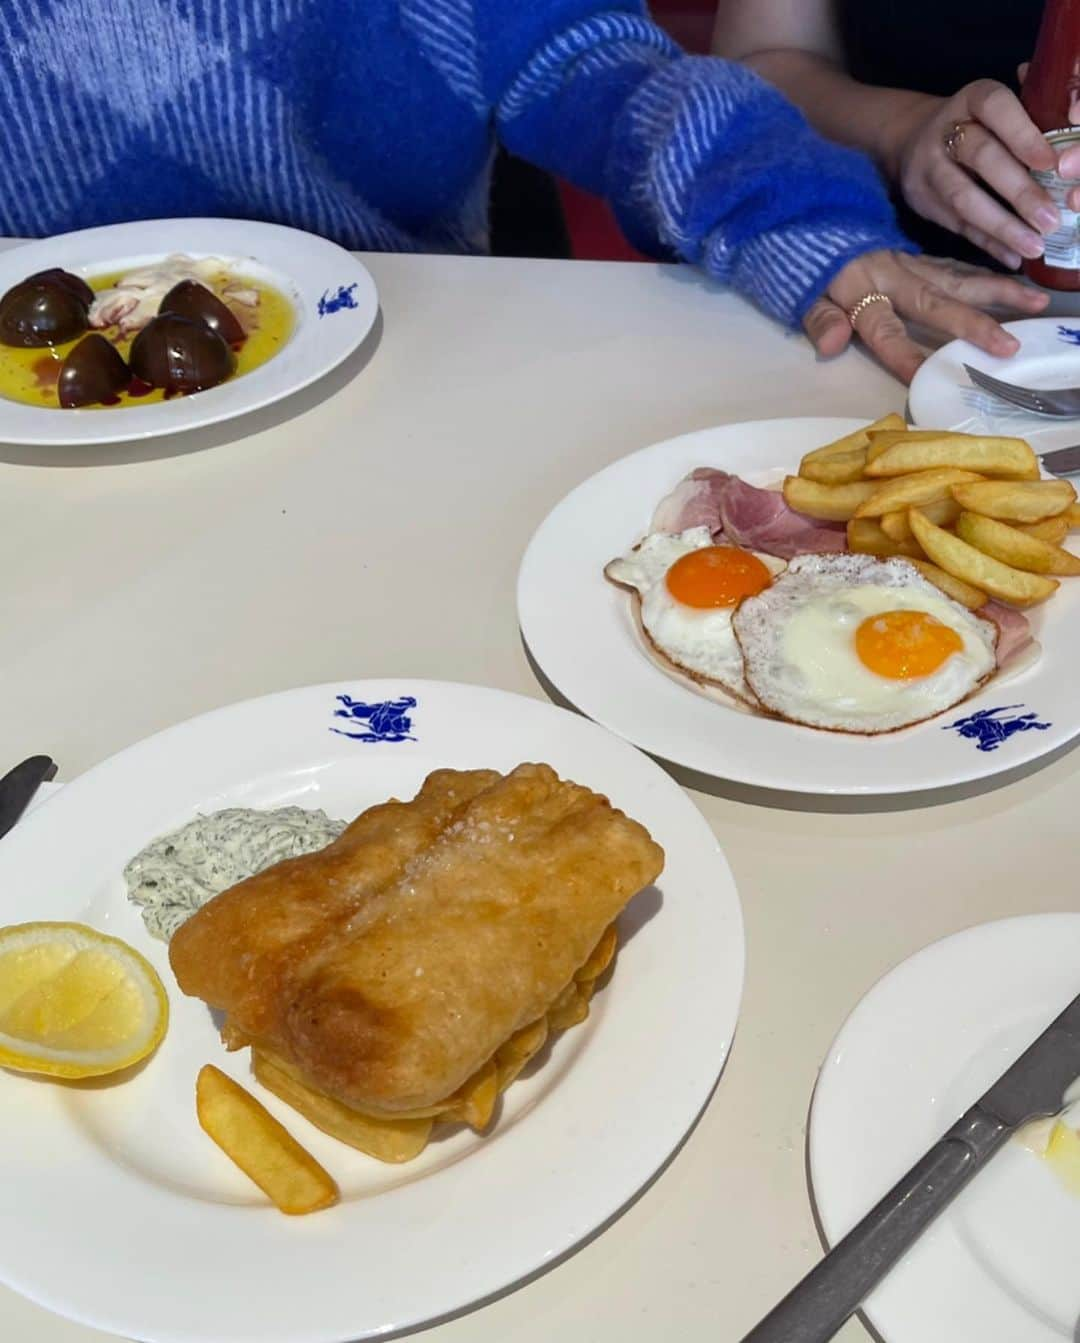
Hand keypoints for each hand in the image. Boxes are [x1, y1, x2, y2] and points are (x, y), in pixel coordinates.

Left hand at [802, 250, 1048, 383]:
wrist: (803, 214)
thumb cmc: (803, 265)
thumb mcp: (800, 294)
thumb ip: (818, 320)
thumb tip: (833, 344)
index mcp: (862, 292)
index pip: (885, 332)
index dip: (904, 355)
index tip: (926, 378)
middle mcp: (894, 277)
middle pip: (937, 304)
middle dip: (974, 325)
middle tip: (1009, 345)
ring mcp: (910, 263)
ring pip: (959, 278)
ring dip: (998, 291)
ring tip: (1035, 301)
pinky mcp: (917, 255)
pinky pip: (956, 264)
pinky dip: (985, 272)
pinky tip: (1013, 280)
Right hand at [890, 79, 1061, 268]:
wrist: (913, 141)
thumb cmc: (979, 125)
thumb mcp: (999, 110)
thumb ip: (1034, 117)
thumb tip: (1073, 139)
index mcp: (972, 98)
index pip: (996, 108)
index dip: (1023, 135)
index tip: (1052, 163)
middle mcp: (944, 131)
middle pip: (982, 158)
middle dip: (1019, 191)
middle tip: (1051, 219)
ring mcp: (928, 168)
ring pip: (964, 199)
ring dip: (1002, 226)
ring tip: (1034, 246)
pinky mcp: (923, 201)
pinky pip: (957, 226)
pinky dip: (987, 244)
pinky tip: (1013, 257)